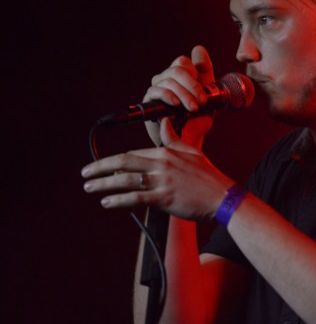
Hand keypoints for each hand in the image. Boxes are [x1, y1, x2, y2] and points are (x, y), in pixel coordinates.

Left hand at [82, 117, 234, 219]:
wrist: (222, 197)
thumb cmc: (208, 176)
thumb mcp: (191, 151)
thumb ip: (173, 138)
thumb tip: (164, 121)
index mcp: (166, 152)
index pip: (134, 153)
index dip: (115, 160)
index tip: (102, 165)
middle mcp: (162, 164)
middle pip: (124, 162)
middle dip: (100, 167)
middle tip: (85, 173)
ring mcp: (162, 181)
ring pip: (125, 179)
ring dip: (103, 183)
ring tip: (89, 187)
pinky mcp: (164, 198)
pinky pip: (135, 198)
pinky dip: (118, 199)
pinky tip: (106, 202)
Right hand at [144, 45, 214, 148]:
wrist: (191, 139)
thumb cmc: (199, 117)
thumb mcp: (209, 93)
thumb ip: (205, 71)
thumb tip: (198, 48)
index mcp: (181, 75)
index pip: (182, 61)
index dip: (194, 73)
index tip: (204, 88)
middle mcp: (167, 79)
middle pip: (176, 69)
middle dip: (192, 85)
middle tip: (202, 101)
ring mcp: (157, 89)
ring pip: (169, 81)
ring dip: (184, 94)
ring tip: (193, 108)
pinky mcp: (149, 101)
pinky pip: (156, 91)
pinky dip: (169, 96)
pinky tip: (176, 104)